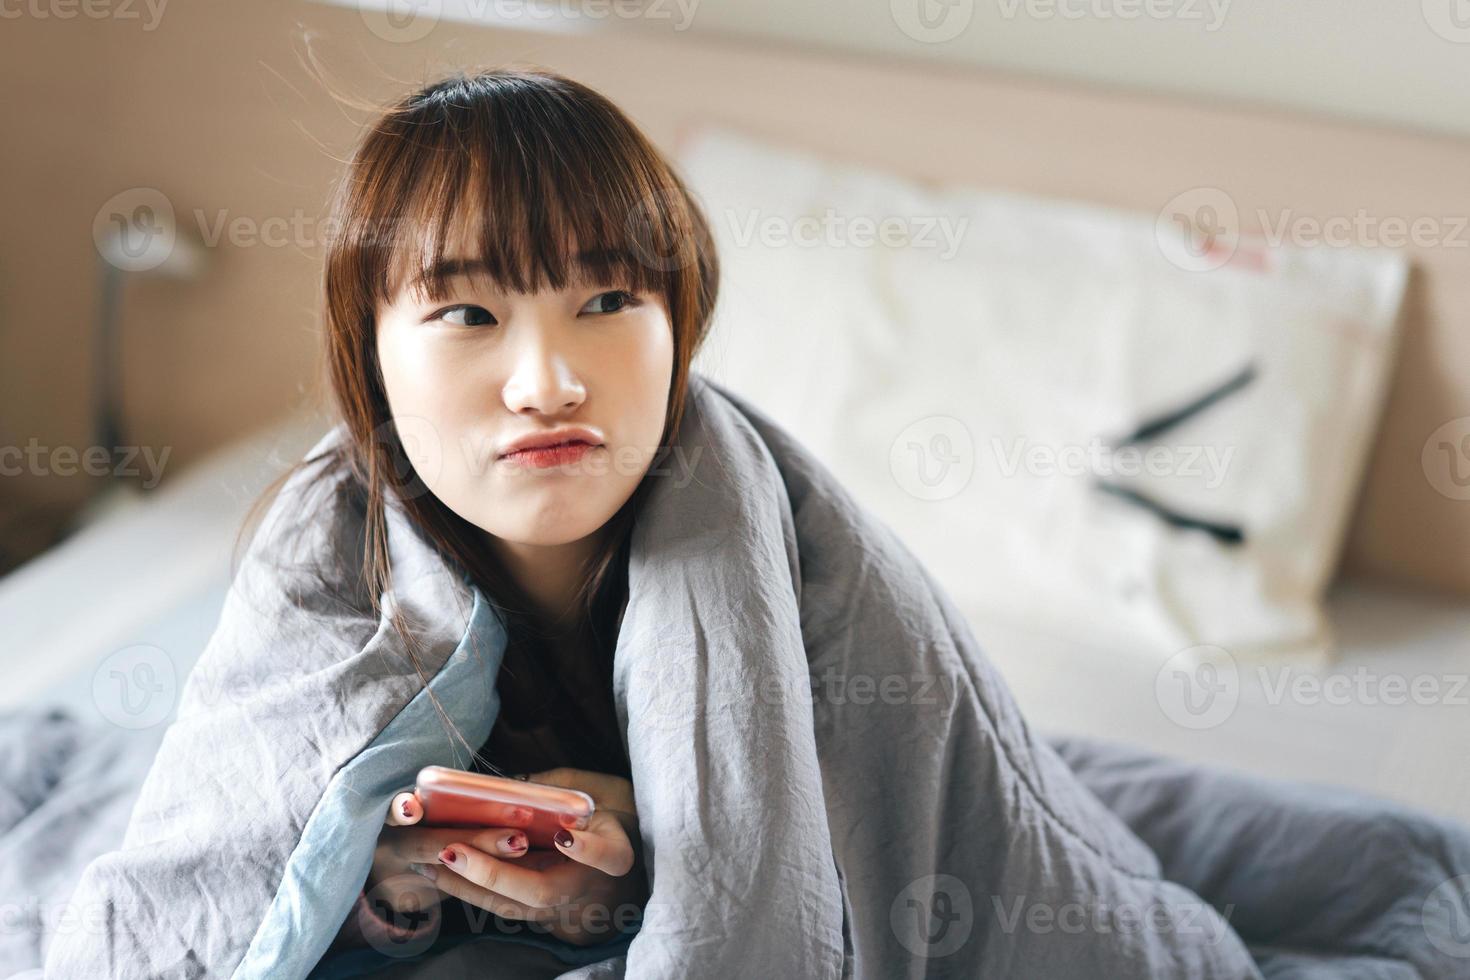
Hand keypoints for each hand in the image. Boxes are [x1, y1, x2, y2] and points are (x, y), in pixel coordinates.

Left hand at [375, 768, 646, 947]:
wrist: (624, 874)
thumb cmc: (616, 819)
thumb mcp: (604, 792)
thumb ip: (563, 789)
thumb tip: (512, 783)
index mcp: (617, 854)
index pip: (608, 857)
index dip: (587, 851)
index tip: (565, 837)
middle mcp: (590, 888)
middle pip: (541, 892)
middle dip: (493, 874)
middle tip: (453, 850)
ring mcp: (566, 909)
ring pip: (514, 908)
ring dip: (469, 886)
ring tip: (433, 860)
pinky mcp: (545, 917)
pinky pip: (505, 909)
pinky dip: (473, 891)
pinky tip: (443, 872)